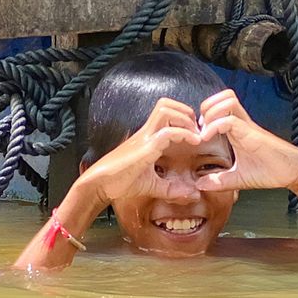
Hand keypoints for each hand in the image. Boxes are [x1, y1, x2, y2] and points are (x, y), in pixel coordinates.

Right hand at [25, 98, 217, 266]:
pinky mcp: (144, 148)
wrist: (99, 185)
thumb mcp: (152, 185)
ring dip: (185, 118)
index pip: (167, 112)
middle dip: (187, 112)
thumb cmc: (121, 183)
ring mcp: (145, 138)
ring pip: (166, 109)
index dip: (185, 117)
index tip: (198, 133)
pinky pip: (167, 132)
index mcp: (148, 137)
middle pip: (166, 103)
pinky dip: (183, 133)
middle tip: (198, 130)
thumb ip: (171, 188)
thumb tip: (193, 194)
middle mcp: (146, 132)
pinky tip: (193, 142)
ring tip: (195, 134)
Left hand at [190, 90, 297, 192]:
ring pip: (227, 100)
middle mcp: (242, 123)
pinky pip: (230, 120)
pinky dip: (215, 126)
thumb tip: (200, 184)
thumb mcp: (238, 178)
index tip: (197, 134)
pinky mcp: (251, 133)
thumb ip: (219, 180)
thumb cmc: (270, 171)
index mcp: (238, 129)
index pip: (219, 106)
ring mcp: (247, 126)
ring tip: (204, 131)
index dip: (204, 114)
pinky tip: (208, 138)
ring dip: (210, 112)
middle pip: (222, 96)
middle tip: (200, 128)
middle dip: (206, 107)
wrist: (292, 172)